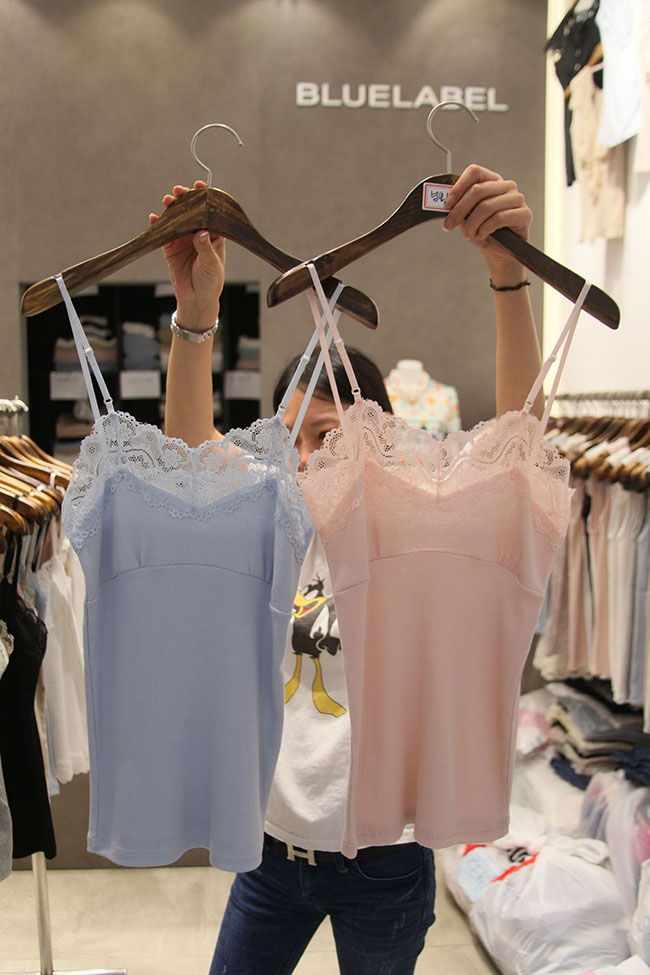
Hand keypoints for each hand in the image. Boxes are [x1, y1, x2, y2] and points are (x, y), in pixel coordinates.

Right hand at [149, 180, 225, 330]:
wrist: (196, 300)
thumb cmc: (211, 282)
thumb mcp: (212, 264)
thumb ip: (205, 247)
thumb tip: (201, 231)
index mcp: (213, 235)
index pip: (210, 213)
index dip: (205, 198)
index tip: (200, 187)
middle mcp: (198, 234)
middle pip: (191, 212)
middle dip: (185, 200)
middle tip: (179, 191)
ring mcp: (183, 240)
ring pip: (176, 219)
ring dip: (171, 209)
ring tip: (167, 200)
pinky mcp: (170, 248)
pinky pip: (162, 233)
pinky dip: (157, 225)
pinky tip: (154, 218)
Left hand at [442, 165, 531, 281]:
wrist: (499, 253)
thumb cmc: (483, 233)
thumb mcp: (467, 218)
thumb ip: (459, 207)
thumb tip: (446, 203)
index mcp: (491, 181)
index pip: (474, 172)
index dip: (458, 186)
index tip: (447, 204)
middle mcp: (506, 186)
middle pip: (478, 190)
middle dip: (459, 210)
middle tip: (449, 225)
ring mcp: (517, 198)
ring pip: (487, 206)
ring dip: (472, 223)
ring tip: (470, 234)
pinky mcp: (524, 214)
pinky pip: (499, 218)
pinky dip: (485, 229)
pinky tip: (482, 235)